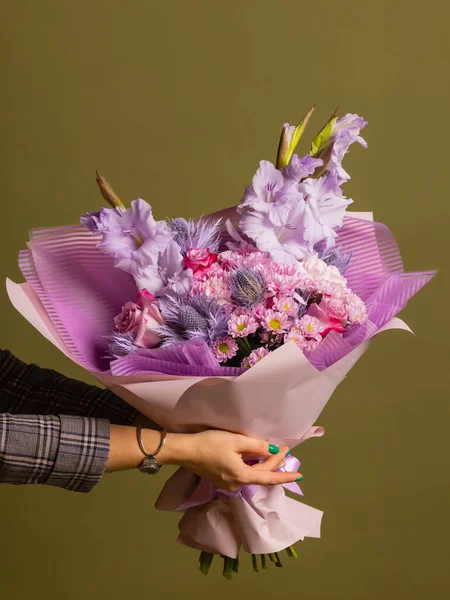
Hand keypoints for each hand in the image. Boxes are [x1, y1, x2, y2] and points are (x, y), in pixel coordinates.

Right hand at [159, 429, 301, 491]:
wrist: (185, 451)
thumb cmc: (209, 444)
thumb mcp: (236, 441)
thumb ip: (256, 446)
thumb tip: (273, 450)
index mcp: (242, 476)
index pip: (269, 478)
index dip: (285, 476)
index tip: (299, 475)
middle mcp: (236, 485)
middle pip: (261, 475)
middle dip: (274, 463)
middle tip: (284, 449)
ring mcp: (228, 485)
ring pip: (251, 475)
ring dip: (263, 465)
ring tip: (273, 453)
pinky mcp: (221, 480)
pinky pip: (242, 474)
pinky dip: (252, 467)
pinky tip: (255, 458)